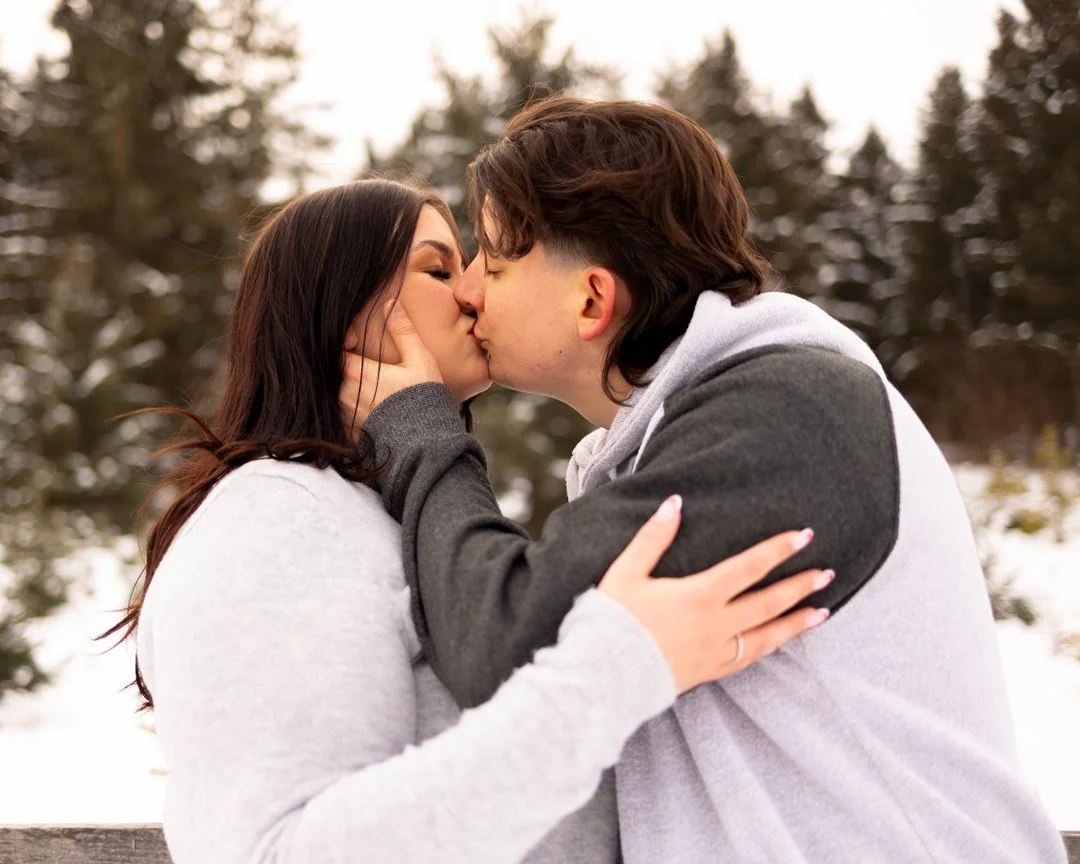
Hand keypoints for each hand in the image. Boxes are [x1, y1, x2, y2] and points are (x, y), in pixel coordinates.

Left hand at [340, 301, 442, 432]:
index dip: (343, 343)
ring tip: (370, 387)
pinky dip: (351, 409)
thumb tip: (390, 304)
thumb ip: (402, 331)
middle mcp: (344, 394)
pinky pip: (341, 416)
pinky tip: (370, 409)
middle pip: (334, 372)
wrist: (426, 444)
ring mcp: (345, 416)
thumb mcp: (419, 360)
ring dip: (349, 387)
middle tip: (365, 365)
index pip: (335, 350)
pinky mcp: (350, 434)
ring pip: (337, 393)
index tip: (355, 343)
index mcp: (357, 373)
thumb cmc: (424, 400)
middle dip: (347, 366)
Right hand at [597, 495, 831, 694]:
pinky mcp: (707, 672)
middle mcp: (715, 625)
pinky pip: (748, 659)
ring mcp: (715, 652)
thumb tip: (674, 503)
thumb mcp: (627, 572)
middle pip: (768, 603)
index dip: (778, 549)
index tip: (804, 536)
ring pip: (766, 636)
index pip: (749, 567)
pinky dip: (769, 648)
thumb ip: (652, 538)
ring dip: (796, 623)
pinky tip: (779, 643)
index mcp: (699, 595)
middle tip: (827, 573)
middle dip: (800, 586)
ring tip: (823, 613)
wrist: (603, 677)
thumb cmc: (612, 621)